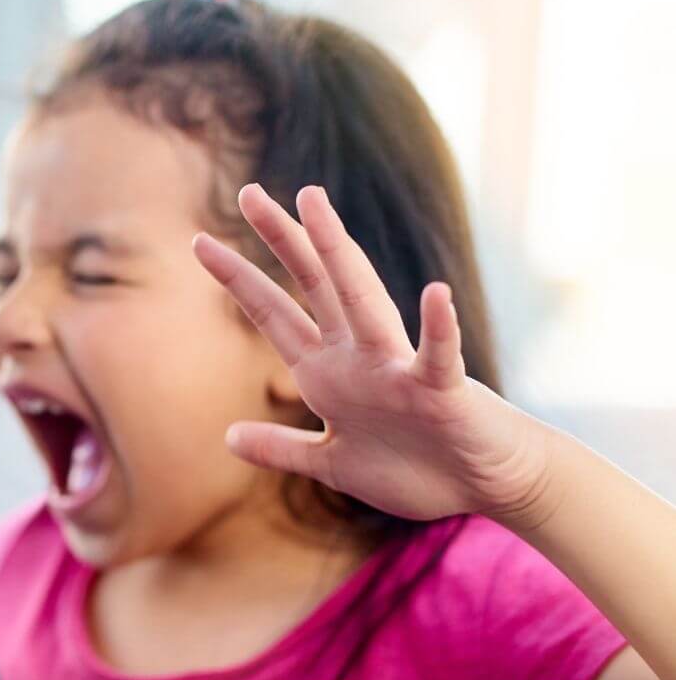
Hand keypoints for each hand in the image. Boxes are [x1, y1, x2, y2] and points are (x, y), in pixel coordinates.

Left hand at [192, 183, 553, 524]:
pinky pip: (439, 356)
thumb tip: (228, 437)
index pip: (274, 314)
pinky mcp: (440, 391)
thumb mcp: (330, 464)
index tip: (199, 242)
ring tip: (314, 204)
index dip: (238, 279)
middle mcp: (357, 358)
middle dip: (281, 240)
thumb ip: (282, 449)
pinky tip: (436, 294)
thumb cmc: (412, 470)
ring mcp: (397, 370)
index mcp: (326, 373)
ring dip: (338, 253)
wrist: (481, 487)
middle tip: (247, 192)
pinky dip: (438, 328)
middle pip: (312, 285)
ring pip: (363, 302)